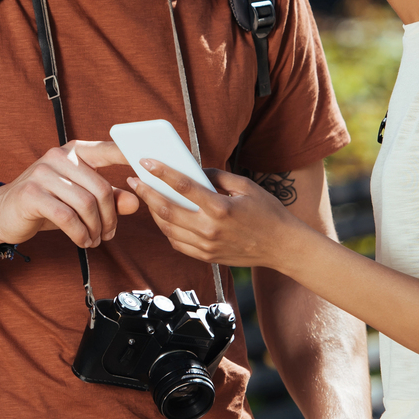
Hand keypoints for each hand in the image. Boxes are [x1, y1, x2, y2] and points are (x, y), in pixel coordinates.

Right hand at [0, 141, 138, 248]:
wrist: (3, 215)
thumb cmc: (46, 204)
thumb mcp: (80, 200)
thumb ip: (109, 198)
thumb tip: (136, 202)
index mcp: (74, 151)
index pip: (109, 150)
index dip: (130, 158)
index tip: (149, 170)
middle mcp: (59, 156)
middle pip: (100, 188)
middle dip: (110, 217)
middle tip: (109, 235)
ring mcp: (42, 172)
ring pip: (85, 204)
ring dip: (95, 229)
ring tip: (94, 240)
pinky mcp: (31, 193)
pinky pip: (67, 217)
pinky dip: (80, 234)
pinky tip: (83, 241)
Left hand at [131, 162, 303, 269]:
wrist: (283, 248)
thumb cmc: (268, 214)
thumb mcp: (247, 187)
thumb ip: (218, 177)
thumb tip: (194, 170)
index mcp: (221, 208)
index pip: (183, 187)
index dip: (162, 173)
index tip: (146, 162)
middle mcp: (210, 229)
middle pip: (168, 210)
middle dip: (147, 193)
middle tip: (135, 181)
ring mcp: (207, 246)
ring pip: (168, 228)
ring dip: (153, 211)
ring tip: (147, 197)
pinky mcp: (206, 257)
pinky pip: (177, 243)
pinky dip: (166, 229)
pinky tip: (163, 217)